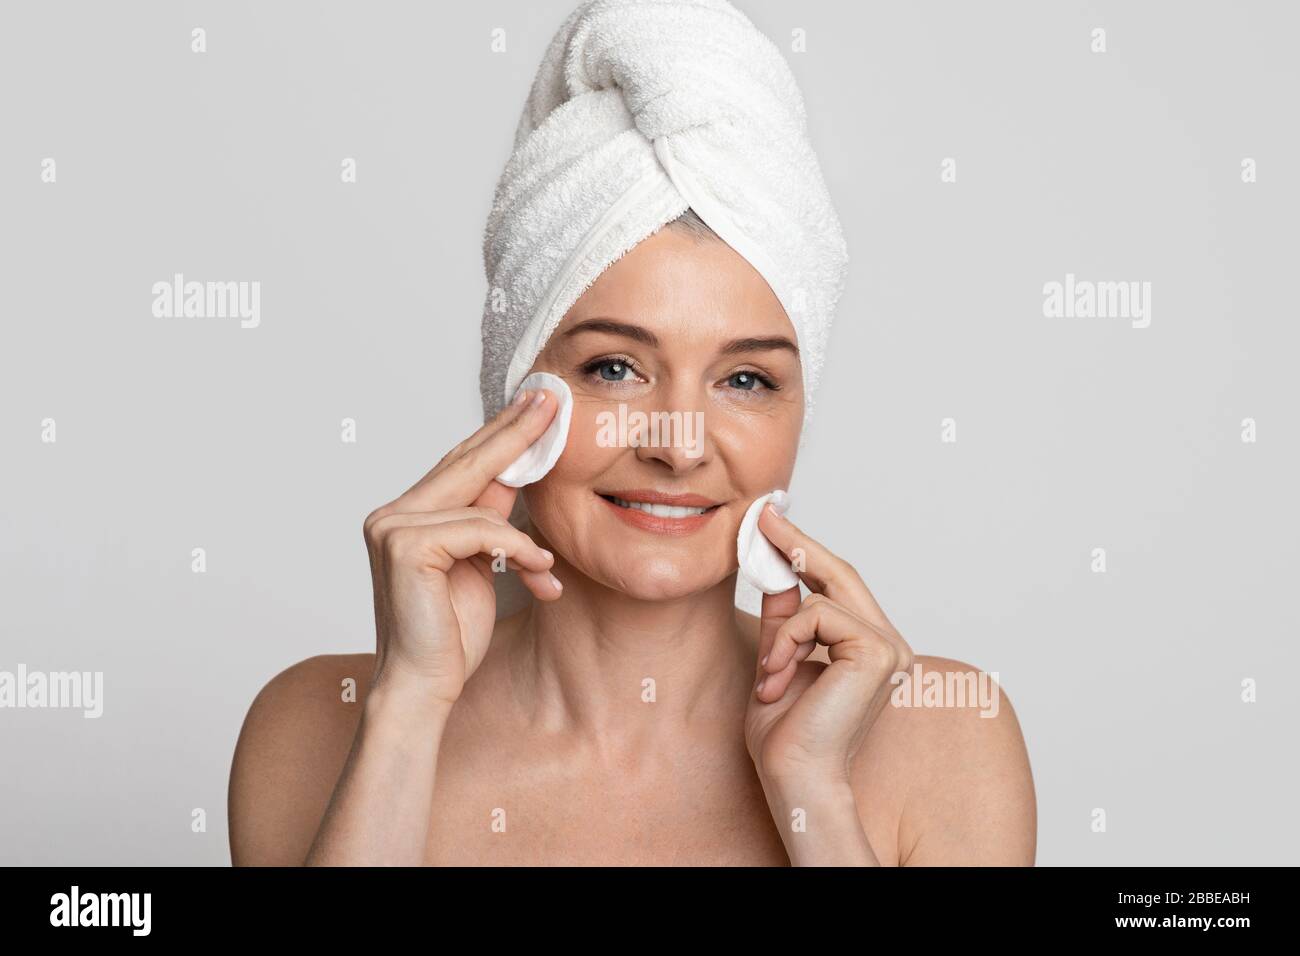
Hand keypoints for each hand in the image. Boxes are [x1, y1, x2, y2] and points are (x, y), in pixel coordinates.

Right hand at [361, 389, 562, 706]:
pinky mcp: (406, 547)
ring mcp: (393, 527)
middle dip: (515, 433)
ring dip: (523, 541)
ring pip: (481, 505)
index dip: (500, 433)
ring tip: (544, 571)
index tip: (534, 404)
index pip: (460, 463)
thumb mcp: (481, 564)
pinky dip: (516, 550)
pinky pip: (482, 532)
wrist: (425, 687)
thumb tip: (517, 471)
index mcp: (405, 515)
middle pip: (466, 463)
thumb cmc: (451, 635)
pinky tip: (536, 573)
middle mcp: (392, 514)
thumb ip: (490, 519)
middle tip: (551, 400)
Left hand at [744, 504, 914, 787]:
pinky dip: (786, 643)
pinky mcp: (879, 653)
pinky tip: (778, 681)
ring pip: (822, 598)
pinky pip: (817, 615)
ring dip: (781, 635)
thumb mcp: (777, 659)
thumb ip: (783, 617)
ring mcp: (891, 649)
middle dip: (796, 544)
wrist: (792, 776)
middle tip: (761, 516)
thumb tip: (776, 568)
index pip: (839, 585)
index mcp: (869, 649)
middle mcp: (889, 646)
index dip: (806, 550)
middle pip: (841, 574)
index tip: (772, 521)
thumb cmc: (784, 734)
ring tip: (769, 678)